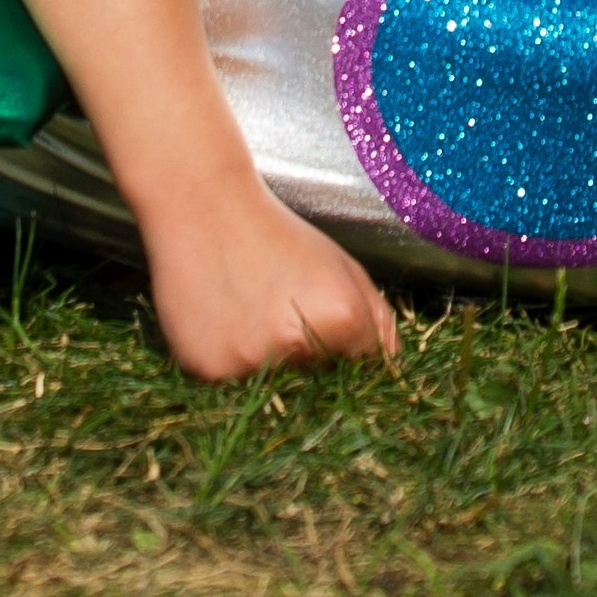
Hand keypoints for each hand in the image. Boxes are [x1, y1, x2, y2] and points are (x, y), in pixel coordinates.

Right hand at [146, 175, 398, 381]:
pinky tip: (224, 322)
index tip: (322, 326)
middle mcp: (296, 347)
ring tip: (249, 312)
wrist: (205, 207)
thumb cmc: (279, 236)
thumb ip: (378, 319)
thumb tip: (391, 366)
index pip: (363, 369)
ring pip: (272, 389)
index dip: (344, 350)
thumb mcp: (342, 266)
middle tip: (279, 312)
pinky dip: (230, 364)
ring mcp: (248, 363)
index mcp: (341, 318)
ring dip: (267, 366)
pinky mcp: (207, 371)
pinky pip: (230, 387)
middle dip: (307, 361)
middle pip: (317, 385)